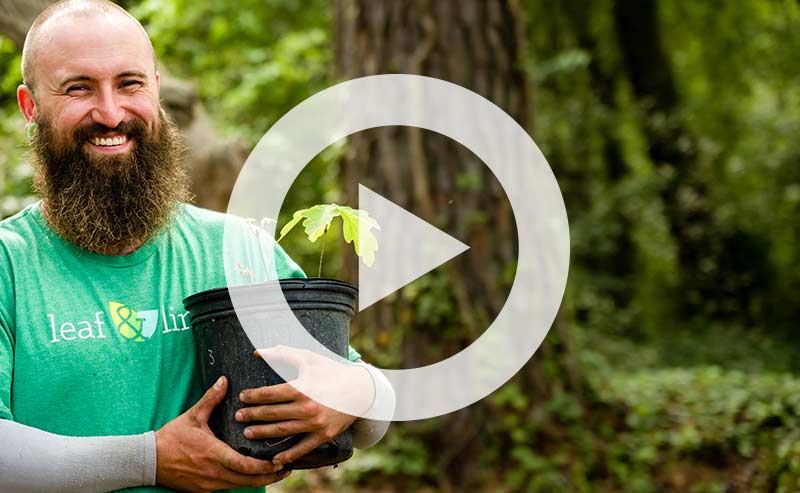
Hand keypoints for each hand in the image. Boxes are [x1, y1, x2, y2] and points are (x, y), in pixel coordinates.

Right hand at [155, 376, 290, 490]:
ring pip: (240, 486)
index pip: (244, 466)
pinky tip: (254, 475)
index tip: (280, 461)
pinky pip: (229, 487)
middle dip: (270, 476)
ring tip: (276, 472)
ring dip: (259, 481)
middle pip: (248, 481)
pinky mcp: (204, 489)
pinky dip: (244, 482)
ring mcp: (209, 484)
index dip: (265, 466)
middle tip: (287, 468)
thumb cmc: (171, 438)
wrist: (148, 461)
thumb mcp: (192, 416)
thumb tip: (224, 380)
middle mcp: (213, 473)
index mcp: (212, 454)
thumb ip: (211, 399)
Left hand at [236, 346, 375, 465]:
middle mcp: (306, 407)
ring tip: (248, 433)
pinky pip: (301, 448)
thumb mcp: (309, 358)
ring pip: (282, 431)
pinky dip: (287, 455)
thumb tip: (258, 352)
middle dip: (252, 415)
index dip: (253, 397)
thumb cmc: (332, 371)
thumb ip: (283, 353)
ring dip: (262, 433)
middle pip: (271, 414)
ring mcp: (314, 423)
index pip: (269, 394)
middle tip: (238, 416)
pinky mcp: (322, 435)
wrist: (360, 390)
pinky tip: (274, 458)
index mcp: (301, 387)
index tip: (243, 397)